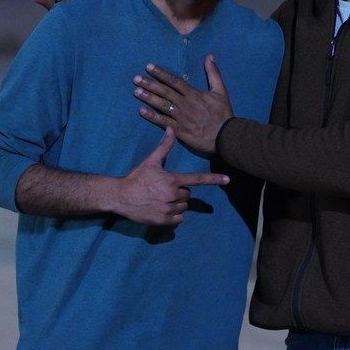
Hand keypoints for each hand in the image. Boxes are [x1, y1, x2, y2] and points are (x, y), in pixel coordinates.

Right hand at [113, 127, 229, 224]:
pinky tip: (161, 209)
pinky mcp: (163, 221)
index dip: (214, 179)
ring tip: (161, 199)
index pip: (197, 179)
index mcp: (173, 180)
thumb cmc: (137, 177)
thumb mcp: (151, 160)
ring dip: (176, 204)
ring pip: (183, 207)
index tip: (228, 179)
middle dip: (179, 192)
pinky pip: (177, 220)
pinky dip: (172, 216)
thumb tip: (172, 128)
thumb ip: (164, 146)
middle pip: (187, 194)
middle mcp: (173, 195)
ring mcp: (168, 210)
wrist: (121, 196)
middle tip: (164, 189)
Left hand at [133, 54, 233, 153]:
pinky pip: (163, 122)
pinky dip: (152, 116)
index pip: (174, 81)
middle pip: (164, 92)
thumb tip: (209, 56)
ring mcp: (180, 117)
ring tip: (136, 91)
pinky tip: (141, 111)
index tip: (149, 67)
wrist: (225, 135)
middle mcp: (184, 104)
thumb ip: (213, 73)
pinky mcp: (178, 130)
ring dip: (148, 98)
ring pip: (161, 105)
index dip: (161, 73)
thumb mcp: (221, 90)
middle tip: (136, 79)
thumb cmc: (223, 113)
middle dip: (150, 84)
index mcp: (193, 93)